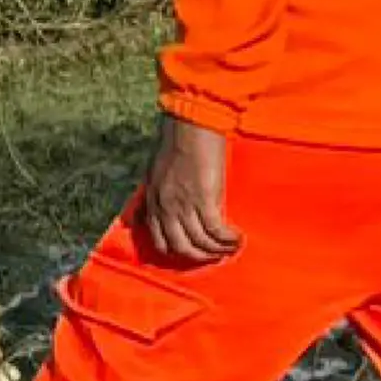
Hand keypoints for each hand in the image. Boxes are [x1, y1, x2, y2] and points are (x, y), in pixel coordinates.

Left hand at [135, 117, 240, 266]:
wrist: (191, 124)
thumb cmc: (176, 141)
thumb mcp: (154, 171)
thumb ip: (153, 194)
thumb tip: (142, 214)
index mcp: (153, 201)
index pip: (160, 241)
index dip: (177, 251)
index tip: (193, 252)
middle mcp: (166, 207)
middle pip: (181, 248)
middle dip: (200, 256)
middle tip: (215, 255)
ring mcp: (184, 205)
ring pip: (201, 243)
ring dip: (218, 250)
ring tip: (231, 247)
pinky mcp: (205, 200)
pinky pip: (217, 231)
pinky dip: (228, 239)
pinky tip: (237, 238)